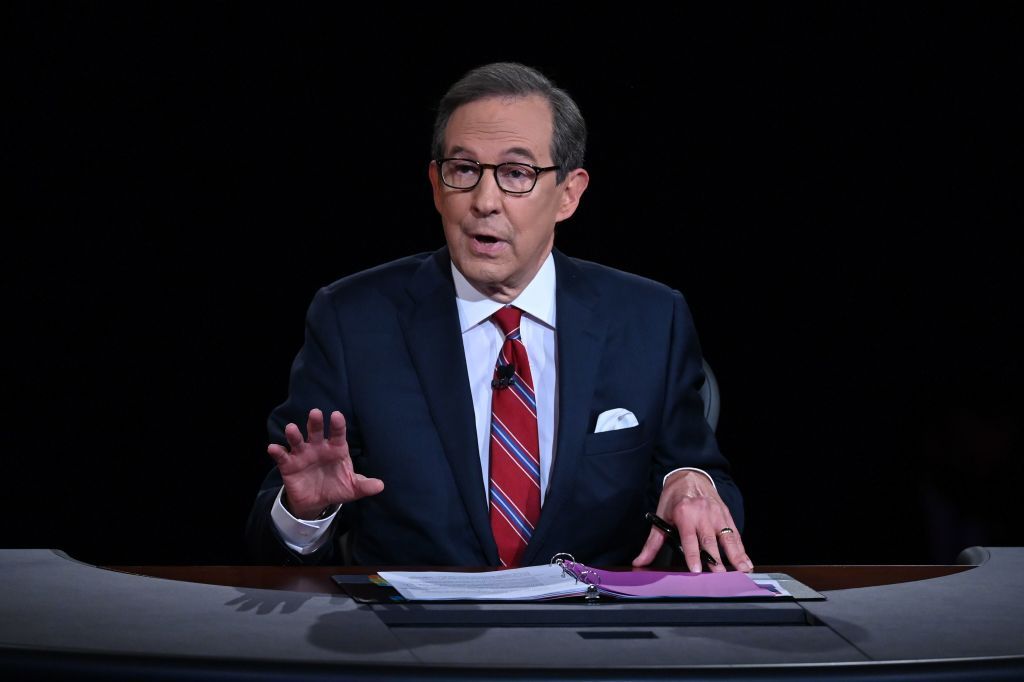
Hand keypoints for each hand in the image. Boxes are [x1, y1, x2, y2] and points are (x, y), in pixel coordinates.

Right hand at [266, 409, 383, 518]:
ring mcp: (302, 454)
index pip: (337, 434)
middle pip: (316, 431)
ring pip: (297, 440)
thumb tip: (380, 486)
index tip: (336, 416)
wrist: (316, 502)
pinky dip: (277, 451)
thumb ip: (364, 485)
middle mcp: (318, 447)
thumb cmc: (337, 488)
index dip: (337, 425)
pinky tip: (273, 448)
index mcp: (336, 449)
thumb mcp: (352, 488)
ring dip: (294, 434)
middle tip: (315, 413)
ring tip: (291, 428)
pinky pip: (282, 456)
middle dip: (315, 423)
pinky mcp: (289, 465)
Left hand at [632, 470, 752, 572]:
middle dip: (716, 559)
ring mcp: (717, 514)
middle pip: (709, 540)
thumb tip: (639, 561)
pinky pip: (735, 534)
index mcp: (684, 513)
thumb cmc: (674, 498)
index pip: (689, 538)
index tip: (697, 569)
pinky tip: (746, 562)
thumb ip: (652, 543)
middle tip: (720, 576)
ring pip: (727, 537)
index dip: (692, 554)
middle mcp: (702, 513)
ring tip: (742, 570)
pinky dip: (741, 549)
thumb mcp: (660, 517)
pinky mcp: (726, 515)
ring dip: (735, 555)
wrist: (689, 475)